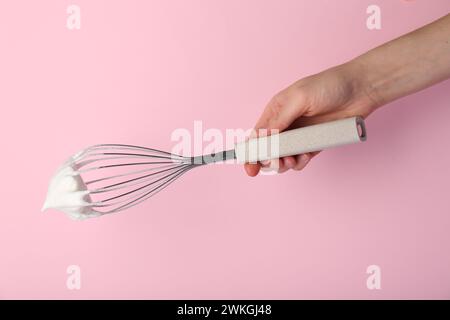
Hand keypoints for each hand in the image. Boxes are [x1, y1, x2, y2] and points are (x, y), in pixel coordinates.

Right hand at [244, 62, 376, 176]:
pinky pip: (302, 158)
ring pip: (284, 157)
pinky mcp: (315, 143)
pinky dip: (301, 162)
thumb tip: (263, 139)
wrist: (361, 89)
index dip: (250, 152)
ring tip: (293, 160)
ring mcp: (301, 134)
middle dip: (269, 161)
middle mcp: (285, 124)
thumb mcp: (299, 98)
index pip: (256, 135)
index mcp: (276, 111)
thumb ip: (279, 120)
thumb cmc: (328, 86)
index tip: (250, 168)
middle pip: (268, 150)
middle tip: (278, 163)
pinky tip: (305, 158)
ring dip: (285, 163)